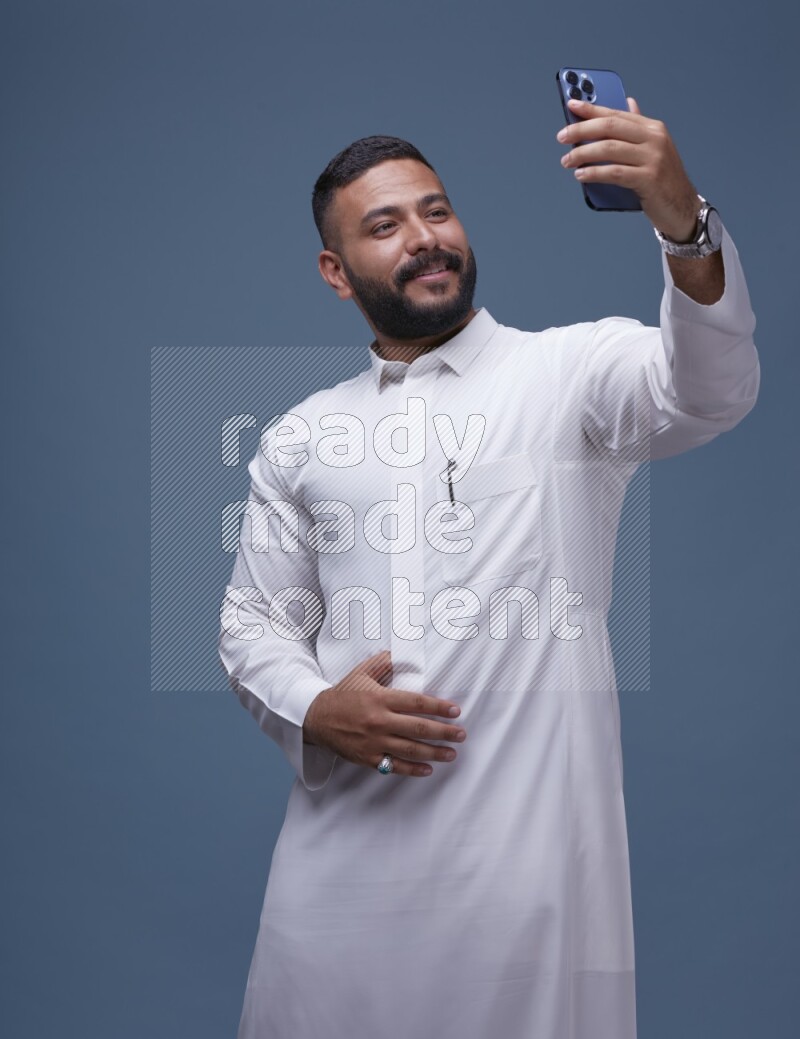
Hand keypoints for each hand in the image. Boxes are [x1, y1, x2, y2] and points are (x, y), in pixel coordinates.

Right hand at [302, 650, 466, 777]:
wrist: (316, 718)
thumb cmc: (342, 694)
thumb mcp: (361, 673)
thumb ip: (382, 663)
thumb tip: (399, 653)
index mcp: (380, 699)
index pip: (416, 703)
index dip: (439, 707)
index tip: (455, 711)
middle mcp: (379, 721)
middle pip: (418, 728)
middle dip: (444, 732)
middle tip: (461, 735)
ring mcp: (374, 741)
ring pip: (410, 750)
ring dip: (434, 752)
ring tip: (451, 753)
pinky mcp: (368, 757)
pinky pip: (394, 765)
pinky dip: (412, 769)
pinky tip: (428, 768)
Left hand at [557, 96, 700, 241]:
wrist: (682, 207)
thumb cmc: (661, 179)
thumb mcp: (652, 149)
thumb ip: (636, 129)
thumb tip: (627, 102)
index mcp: (652, 128)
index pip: (616, 113)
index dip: (592, 108)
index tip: (571, 105)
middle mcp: (654, 139)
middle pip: (610, 128)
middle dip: (582, 130)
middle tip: (562, 137)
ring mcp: (653, 159)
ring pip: (609, 149)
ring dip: (583, 154)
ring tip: (567, 161)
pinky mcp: (649, 179)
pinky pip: (615, 173)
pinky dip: (594, 173)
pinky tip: (581, 175)